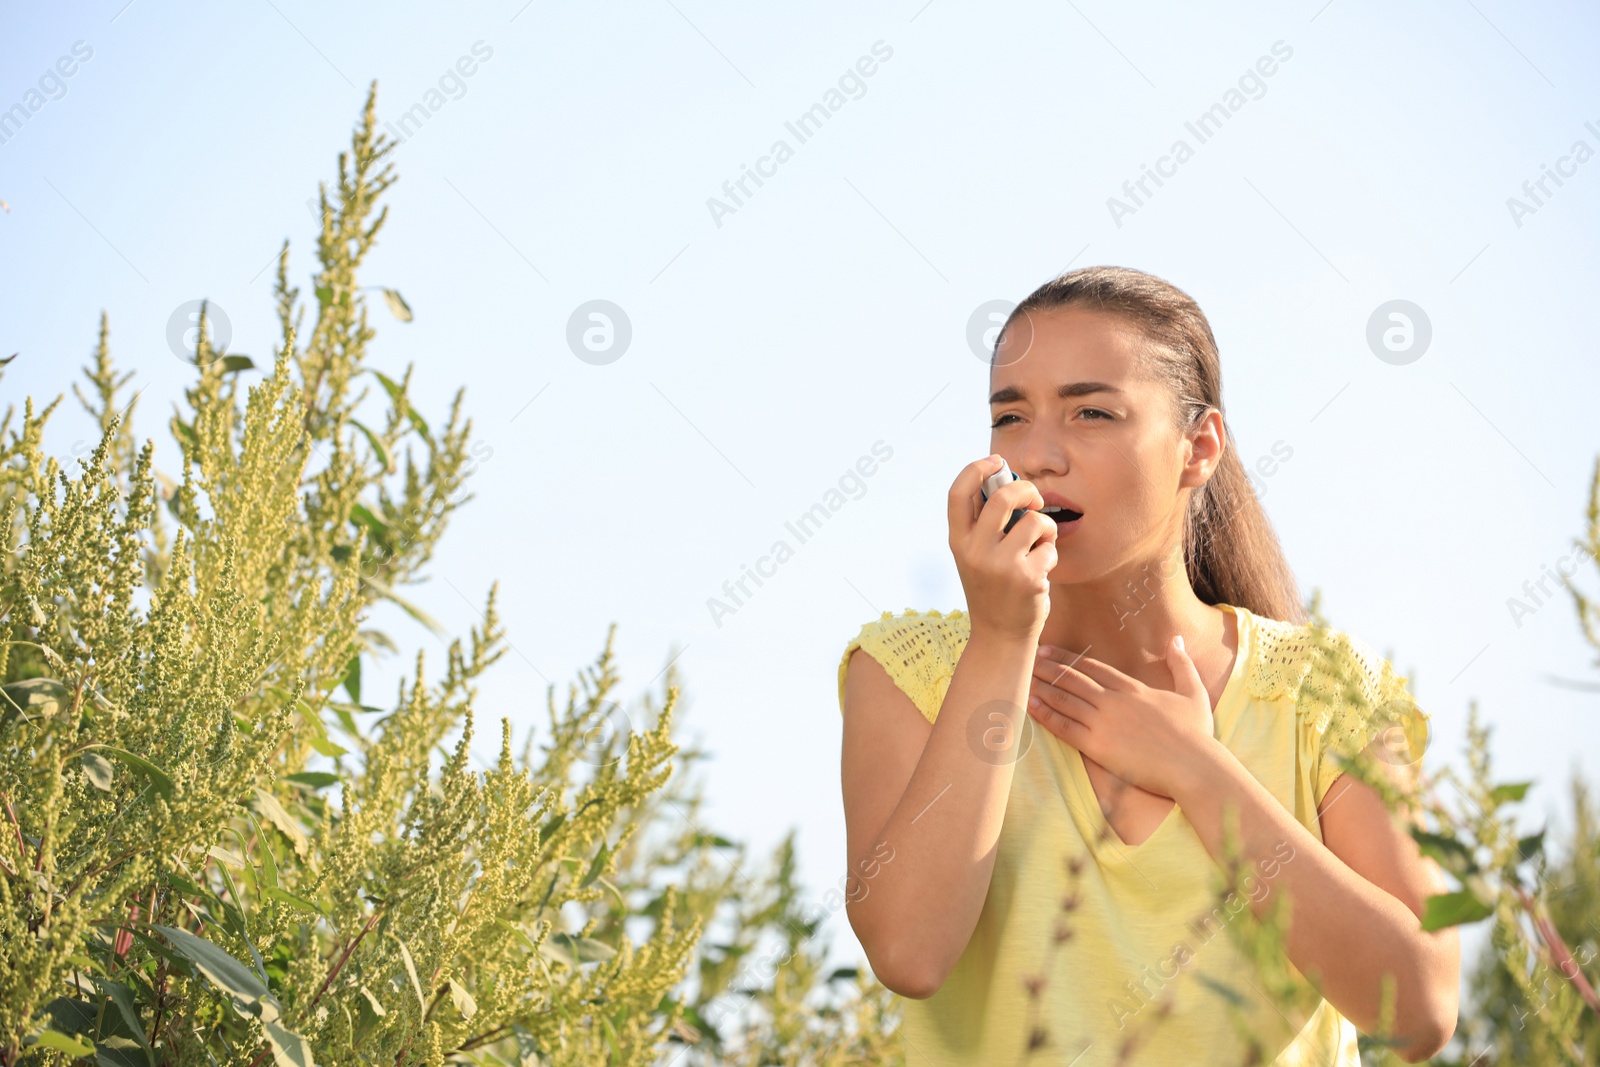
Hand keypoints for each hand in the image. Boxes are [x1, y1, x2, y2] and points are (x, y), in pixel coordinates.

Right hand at [947, 455, 1057, 641]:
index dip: (976, 469)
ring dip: (1045, 526)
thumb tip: (1004, 479)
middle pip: (1002, 497)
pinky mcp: (1027, 577)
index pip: (958, 493)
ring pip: (1034, 520)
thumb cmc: (993, 588)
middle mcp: (975, 551)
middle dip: (1026, 489)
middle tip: (1034, 499)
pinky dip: (1051, 553)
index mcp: (958, 542)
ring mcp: (1001, 565)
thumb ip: (984, 523)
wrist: (1000, 636)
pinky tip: (1042, 569)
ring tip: (1040, 543)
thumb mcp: (975, 556)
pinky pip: (1049, 546)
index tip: (996, 461)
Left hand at [1025, 635, 1214, 797]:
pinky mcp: (1096, 745)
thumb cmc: (1197, 734)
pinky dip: (1045, 714)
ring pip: (1064, 699)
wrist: (1194, 766)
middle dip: (1048, 667)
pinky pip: (1064, 726)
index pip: (1093, 667)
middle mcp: (1113, 700)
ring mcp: (1103, 722)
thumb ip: (1182, 665)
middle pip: (1073, 678)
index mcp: (1133, 688)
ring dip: (1042, 687)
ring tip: (1022, 678)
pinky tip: (1030, 705)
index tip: (1049, 651)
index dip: (1069, 658)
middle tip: (1027, 658)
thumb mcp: (1194, 693)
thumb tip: (1176, 639)